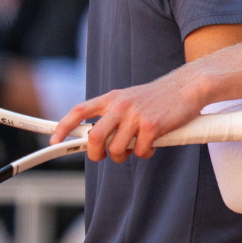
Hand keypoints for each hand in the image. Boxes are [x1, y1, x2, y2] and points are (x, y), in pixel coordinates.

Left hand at [48, 68, 206, 162]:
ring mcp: (136, 116)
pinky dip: (145, 153)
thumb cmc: (160, 97)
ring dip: (124, 155)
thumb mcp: (130, 99)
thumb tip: (97, 139)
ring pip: (116, 150)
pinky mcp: (152, 126)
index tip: (53, 140)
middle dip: (96, 153)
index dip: (63, 126)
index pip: (80, 111)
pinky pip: (140, 152)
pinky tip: (153, 144)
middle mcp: (121, 105)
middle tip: (104, 156)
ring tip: (135, 146)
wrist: (188, 87)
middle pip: (94, 137)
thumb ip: (113, 114)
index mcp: (112, 97)